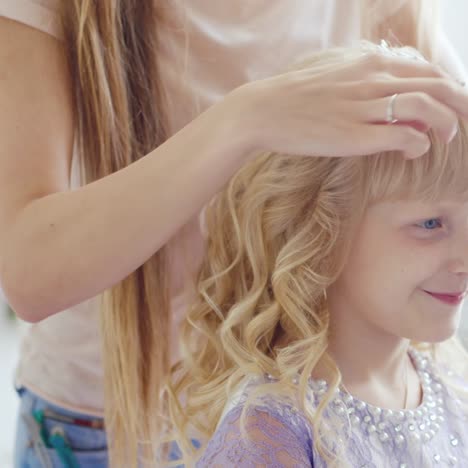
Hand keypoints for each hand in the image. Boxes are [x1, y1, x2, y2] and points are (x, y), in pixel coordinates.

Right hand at [233, 49, 467, 158]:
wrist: (264, 111)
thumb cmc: (297, 97)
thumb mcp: (335, 78)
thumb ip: (366, 80)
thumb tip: (389, 96)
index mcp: (370, 64)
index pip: (428, 70)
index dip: (451, 88)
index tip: (456, 105)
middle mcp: (373, 80)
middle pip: (437, 84)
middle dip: (461, 103)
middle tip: (464, 122)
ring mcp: (364, 107)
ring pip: (426, 106)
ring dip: (447, 122)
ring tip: (447, 137)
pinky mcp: (353, 135)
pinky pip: (403, 135)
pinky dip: (418, 143)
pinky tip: (413, 152)